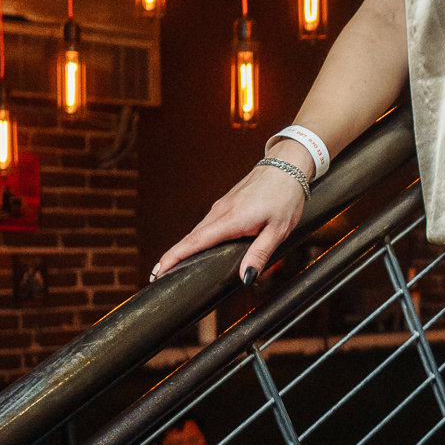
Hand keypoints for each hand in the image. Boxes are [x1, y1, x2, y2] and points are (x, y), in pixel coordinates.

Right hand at [151, 156, 309, 283]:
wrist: (286, 166)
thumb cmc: (285, 197)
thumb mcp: (278, 230)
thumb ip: (260, 254)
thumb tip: (246, 277)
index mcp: (231, 220)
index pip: (196, 242)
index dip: (175, 257)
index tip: (159, 270)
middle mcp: (220, 212)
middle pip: (192, 238)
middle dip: (174, 256)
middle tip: (158, 277)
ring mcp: (221, 206)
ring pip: (199, 231)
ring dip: (185, 248)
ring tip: (172, 266)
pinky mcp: (225, 204)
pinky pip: (207, 225)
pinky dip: (198, 238)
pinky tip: (197, 249)